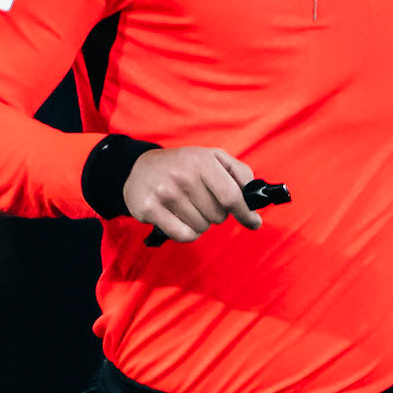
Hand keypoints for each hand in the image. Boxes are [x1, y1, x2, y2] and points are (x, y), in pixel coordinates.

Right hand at [123, 146, 261, 243]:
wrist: (139, 167)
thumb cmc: (182, 165)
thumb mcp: (212, 157)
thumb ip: (238, 171)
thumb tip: (254, 194)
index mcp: (201, 161)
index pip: (231, 195)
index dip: (245, 213)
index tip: (253, 222)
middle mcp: (183, 176)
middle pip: (217, 215)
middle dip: (216, 214)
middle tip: (202, 202)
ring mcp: (165, 193)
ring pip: (201, 227)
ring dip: (200, 223)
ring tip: (188, 208)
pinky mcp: (150, 209)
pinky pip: (183, 235)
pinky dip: (187, 234)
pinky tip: (180, 221)